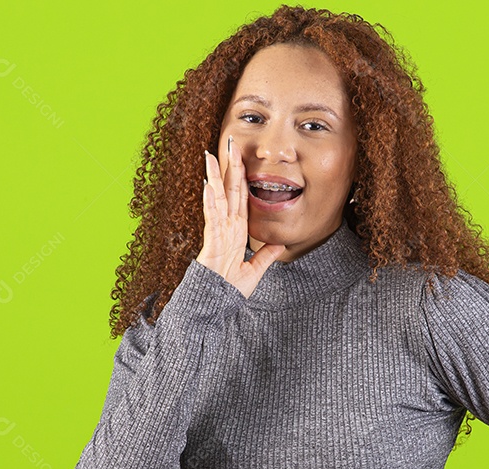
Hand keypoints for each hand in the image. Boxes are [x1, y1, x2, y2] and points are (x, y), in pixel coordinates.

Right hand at [200, 135, 284, 298]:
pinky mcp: (212, 241)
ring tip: (213, 154)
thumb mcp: (255, 271)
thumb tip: (280, 244)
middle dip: (229, 166)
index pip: (240, 198)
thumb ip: (266, 257)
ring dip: (217, 176)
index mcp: (237, 231)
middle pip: (229, 191)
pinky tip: (209, 184)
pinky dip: (211, 200)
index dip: (242, 177)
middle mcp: (226, 227)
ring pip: (218, 198)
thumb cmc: (229, 290)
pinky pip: (212, 217)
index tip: (242, 158)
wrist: (214, 305)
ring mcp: (218, 233)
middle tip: (229, 142)